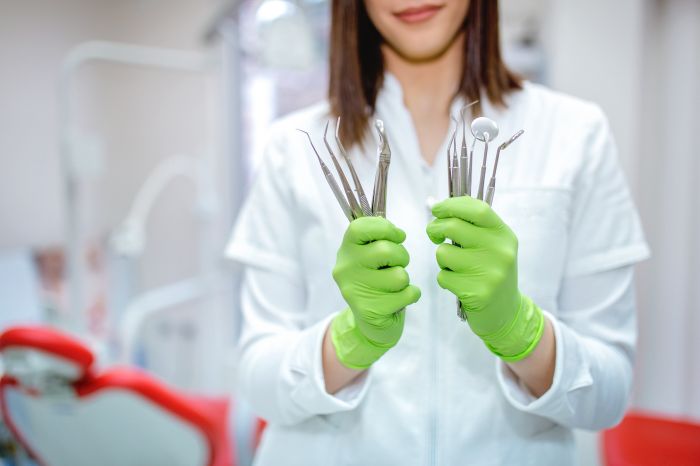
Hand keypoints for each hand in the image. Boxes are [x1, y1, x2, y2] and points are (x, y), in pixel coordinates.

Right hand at [330, 217, 420, 368]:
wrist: (370, 322)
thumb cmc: (375, 281)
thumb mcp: (370, 256)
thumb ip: (379, 239)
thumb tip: (397, 233)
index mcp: (346, 249)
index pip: (360, 227)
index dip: (385, 228)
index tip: (397, 236)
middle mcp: (346, 268)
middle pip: (385, 251)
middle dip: (402, 256)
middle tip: (397, 265)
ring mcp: (355, 290)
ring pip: (399, 275)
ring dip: (405, 280)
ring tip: (394, 285)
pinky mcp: (369, 310)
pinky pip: (406, 294)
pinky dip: (411, 295)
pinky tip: (400, 300)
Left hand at [426, 197, 543, 360]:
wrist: (506, 312)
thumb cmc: (491, 272)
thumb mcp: (491, 245)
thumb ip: (469, 225)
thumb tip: (434, 204)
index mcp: (503, 235)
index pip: (477, 209)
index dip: (451, 205)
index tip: (436, 209)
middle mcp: (500, 251)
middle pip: (453, 227)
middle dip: (435, 228)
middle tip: (434, 235)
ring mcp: (491, 273)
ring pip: (443, 253)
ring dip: (442, 260)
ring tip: (456, 267)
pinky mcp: (478, 293)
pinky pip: (443, 276)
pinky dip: (445, 279)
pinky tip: (459, 285)